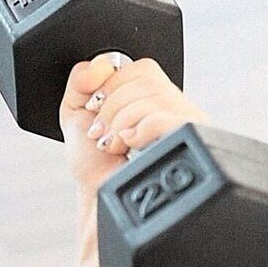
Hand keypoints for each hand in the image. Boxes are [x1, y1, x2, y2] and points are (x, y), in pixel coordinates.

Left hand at [59, 55, 207, 196]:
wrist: (103, 202)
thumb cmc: (95, 167)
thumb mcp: (78, 113)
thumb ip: (82, 79)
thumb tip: (100, 64)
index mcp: (155, 99)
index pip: (142, 68)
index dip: (111, 85)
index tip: (96, 113)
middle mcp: (178, 109)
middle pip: (147, 78)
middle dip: (111, 106)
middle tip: (102, 135)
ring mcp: (189, 126)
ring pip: (154, 96)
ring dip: (120, 122)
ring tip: (114, 146)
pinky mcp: (190, 143)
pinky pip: (163, 116)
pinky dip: (136, 130)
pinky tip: (130, 147)